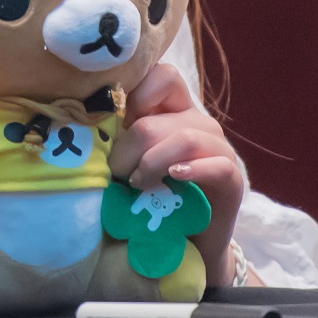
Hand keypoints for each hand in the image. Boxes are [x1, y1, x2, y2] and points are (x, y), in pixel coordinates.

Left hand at [109, 62, 244, 284]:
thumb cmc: (149, 197)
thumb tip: (86, 127)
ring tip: (137, 185)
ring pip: (184, 138)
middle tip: (116, 175)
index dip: (135, 95)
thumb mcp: (128, 161)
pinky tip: (175, 178)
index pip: (162, 76)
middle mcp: (198, 121)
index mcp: (172, 109)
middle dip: (128, 149)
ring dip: (151, 164)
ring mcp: (218, 148)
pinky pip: (217, 164)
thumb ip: (118, 138)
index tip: (118, 126)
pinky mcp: (231, 178)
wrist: (184, 242)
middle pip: (155, 120)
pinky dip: (192, 170)